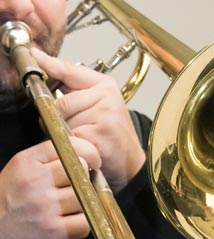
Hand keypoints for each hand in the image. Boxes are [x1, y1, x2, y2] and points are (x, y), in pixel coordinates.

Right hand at [0, 137, 99, 238]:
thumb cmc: (9, 200)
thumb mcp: (21, 169)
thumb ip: (49, 158)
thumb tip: (85, 154)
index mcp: (28, 162)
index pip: (69, 146)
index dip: (89, 152)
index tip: (93, 161)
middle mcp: (36, 182)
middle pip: (81, 170)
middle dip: (82, 179)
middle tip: (75, 187)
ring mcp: (45, 207)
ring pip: (86, 197)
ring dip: (81, 203)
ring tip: (66, 208)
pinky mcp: (53, 231)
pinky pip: (85, 223)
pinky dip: (81, 224)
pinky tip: (68, 223)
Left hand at [31, 47, 145, 192]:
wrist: (130, 159)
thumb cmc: (112, 133)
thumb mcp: (101, 105)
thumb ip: (78, 91)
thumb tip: (47, 73)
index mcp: (105, 86)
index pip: (71, 71)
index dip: (50, 64)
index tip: (34, 55)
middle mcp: (107, 96)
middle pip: (61, 103)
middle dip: (59, 119)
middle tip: (73, 128)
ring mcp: (105, 115)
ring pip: (64, 122)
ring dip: (67, 134)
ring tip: (84, 138)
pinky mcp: (100, 134)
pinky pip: (72, 137)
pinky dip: (74, 145)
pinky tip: (88, 146)